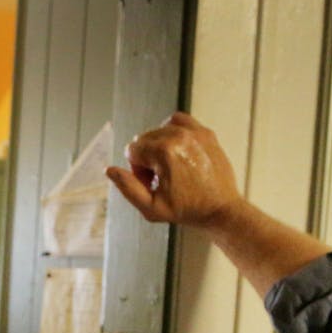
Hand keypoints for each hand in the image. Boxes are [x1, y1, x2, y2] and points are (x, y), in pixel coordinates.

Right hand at [105, 112, 241, 228]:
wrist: (221, 209)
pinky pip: (179, 121)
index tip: (151, 183)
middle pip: (144, 138)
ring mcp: (194, 132)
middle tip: (162, 179)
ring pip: (160, 129)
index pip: (132, 150)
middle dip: (147, 158)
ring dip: (160, 146)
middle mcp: (178, 136)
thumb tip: (110, 170)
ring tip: (171, 167)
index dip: (137, 170)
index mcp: (163, 152)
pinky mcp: (205, 132)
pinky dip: (174, 132)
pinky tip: (178, 151)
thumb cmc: (187, 211)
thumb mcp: (151, 208)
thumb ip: (127, 188)